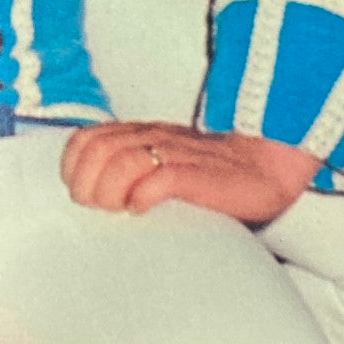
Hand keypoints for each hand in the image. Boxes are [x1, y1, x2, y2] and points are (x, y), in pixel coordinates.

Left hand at [61, 121, 320, 221]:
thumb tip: (94, 202)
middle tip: (101, 208)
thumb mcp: (166, 162)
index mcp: (140, 134)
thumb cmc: (213, 173)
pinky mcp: (201, 174)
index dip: (74, 168)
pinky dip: (143, 195)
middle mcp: (153, 138)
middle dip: (88, 185)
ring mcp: (176, 154)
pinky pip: (161, 177)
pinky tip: (144, 208)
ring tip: (121, 209)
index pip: (85, 139)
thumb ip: (132, 170)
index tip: (83, 196)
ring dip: (111, 191)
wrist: (270, 162)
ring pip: (123, 161)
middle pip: (97, 151)